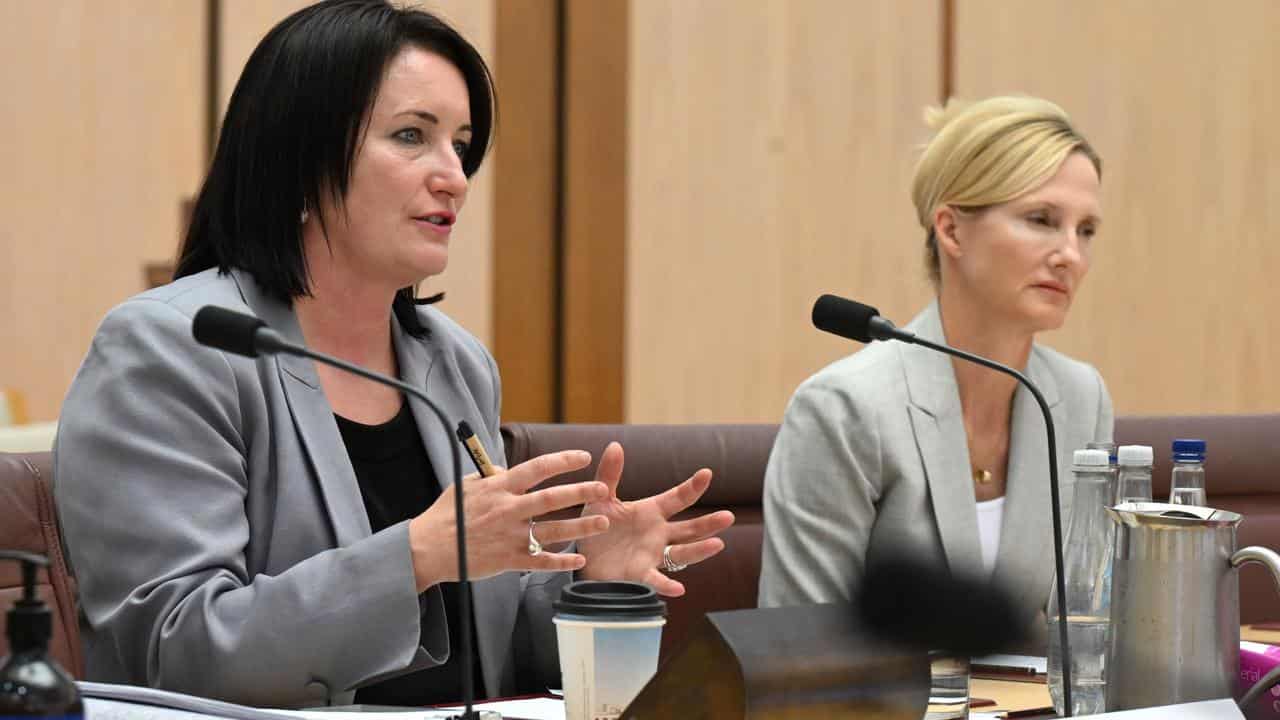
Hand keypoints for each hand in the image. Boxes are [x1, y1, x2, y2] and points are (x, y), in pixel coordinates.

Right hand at [408, 450, 611, 590]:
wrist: (428, 549)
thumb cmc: (445, 515)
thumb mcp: (465, 486)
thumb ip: (489, 477)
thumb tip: (505, 469)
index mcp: (498, 488)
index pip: (537, 468)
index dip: (563, 460)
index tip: (584, 456)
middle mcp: (508, 510)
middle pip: (552, 498)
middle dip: (581, 492)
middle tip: (604, 489)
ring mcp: (509, 536)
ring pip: (553, 531)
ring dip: (581, 527)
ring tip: (603, 523)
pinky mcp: (507, 560)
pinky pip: (540, 562)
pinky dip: (561, 562)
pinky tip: (578, 560)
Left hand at [577, 442, 735, 595]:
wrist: (583, 558)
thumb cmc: (597, 527)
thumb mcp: (601, 499)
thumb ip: (609, 474)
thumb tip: (615, 444)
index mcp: (651, 512)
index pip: (677, 498)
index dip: (692, 487)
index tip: (707, 473)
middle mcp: (658, 534)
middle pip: (689, 528)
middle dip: (708, 523)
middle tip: (729, 516)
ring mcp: (653, 555)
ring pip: (682, 553)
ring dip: (700, 550)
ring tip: (718, 545)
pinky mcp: (640, 574)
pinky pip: (656, 579)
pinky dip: (667, 584)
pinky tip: (679, 588)